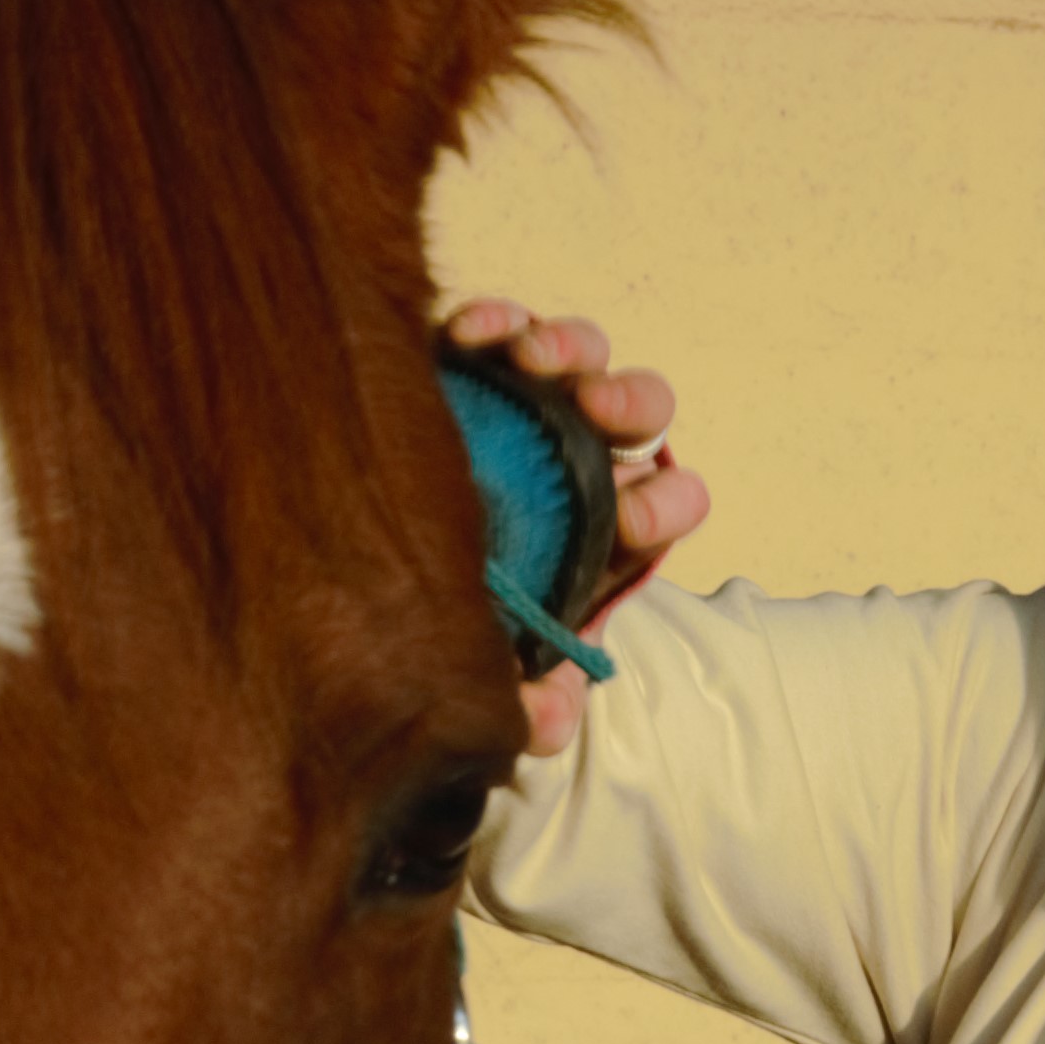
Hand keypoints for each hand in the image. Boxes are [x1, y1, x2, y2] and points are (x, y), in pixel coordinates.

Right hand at [443, 298, 706, 756]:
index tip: (623, 520)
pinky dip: (494, 322)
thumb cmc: (454, 611)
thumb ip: (525, 698)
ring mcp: (533, 398)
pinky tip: (465, 337)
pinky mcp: (474, 362)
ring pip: (581, 351)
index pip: (673, 500)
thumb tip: (548, 721)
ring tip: (533, 364)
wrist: (372, 564)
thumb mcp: (491, 661)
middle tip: (591, 415)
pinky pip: (500, 324)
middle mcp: (585, 452)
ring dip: (568, 350)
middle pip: (642, 407)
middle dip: (627, 405)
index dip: (662, 506)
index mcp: (611, 524)